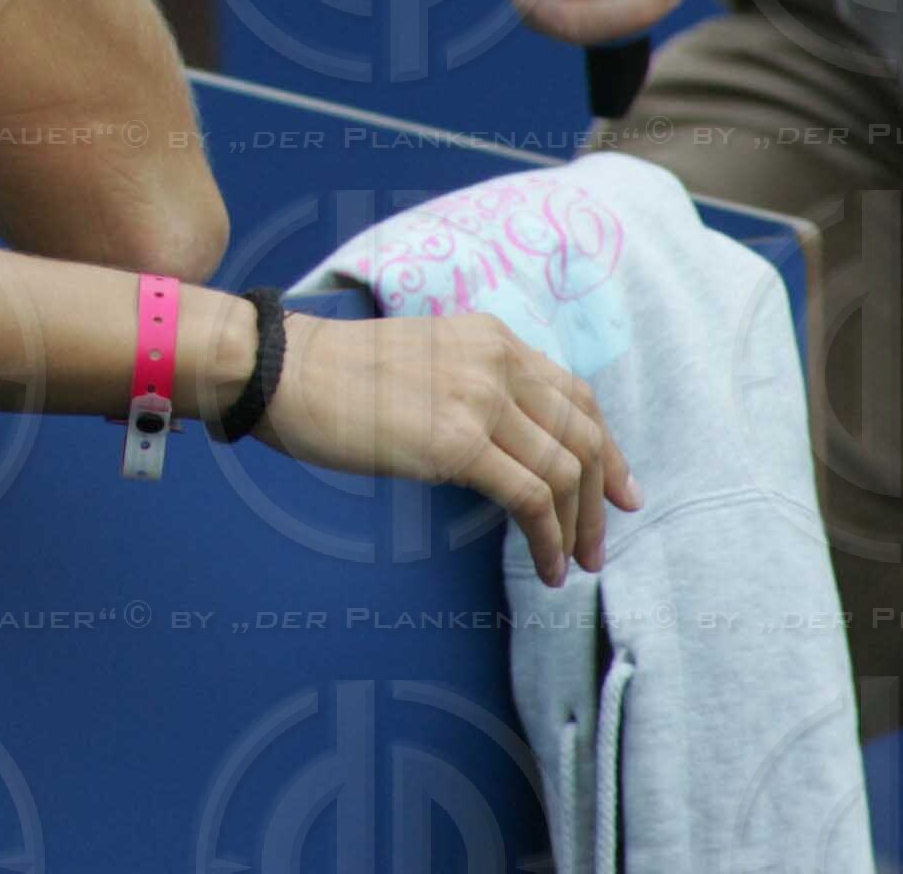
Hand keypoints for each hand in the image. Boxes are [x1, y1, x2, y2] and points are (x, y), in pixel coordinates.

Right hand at [251, 310, 642, 586]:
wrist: (281, 370)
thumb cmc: (335, 375)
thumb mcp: (423, 360)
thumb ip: (473, 385)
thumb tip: (508, 444)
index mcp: (491, 336)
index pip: (575, 394)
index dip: (609, 448)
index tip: (621, 491)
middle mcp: (497, 360)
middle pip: (583, 434)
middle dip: (602, 497)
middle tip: (600, 543)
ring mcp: (480, 399)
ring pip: (565, 471)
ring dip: (578, 528)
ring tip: (574, 565)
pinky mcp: (458, 443)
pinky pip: (530, 499)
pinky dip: (547, 539)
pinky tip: (545, 566)